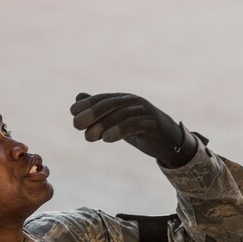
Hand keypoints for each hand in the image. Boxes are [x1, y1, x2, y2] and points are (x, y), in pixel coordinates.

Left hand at [70, 92, 196, 167]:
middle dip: (91, 114)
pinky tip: (107, 139)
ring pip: (120, 115)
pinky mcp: (152, 123)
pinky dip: (119, 130)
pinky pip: (134, 124)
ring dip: (102, 125)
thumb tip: (77, 100)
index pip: (102, 99)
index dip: (87, 104)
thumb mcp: (118, 122)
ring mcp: (144, 111)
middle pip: (109, 104)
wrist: (169, 142)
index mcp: (123, 100)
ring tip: (89, 137)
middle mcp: (133, 101)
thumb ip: (100, 113)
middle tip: (76, 125)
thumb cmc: (140, 131)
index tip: (73, 113)